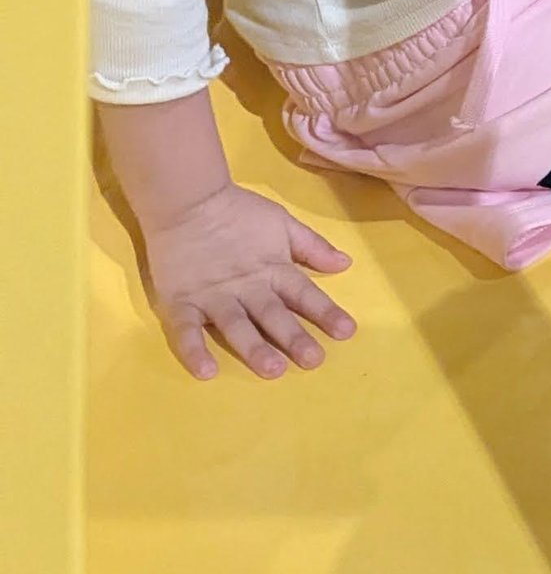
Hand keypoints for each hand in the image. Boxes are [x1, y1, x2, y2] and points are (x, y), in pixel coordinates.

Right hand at [141, 184, 356, 381]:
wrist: (186, 200)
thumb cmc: (237, 211)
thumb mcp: (281, 222)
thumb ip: (312, 246)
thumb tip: (345, 264)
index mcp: (273, 269)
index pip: (305, 294)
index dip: (326, 312)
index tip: (346, 331)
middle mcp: (247, 288)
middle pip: (273, 315)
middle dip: (294, 338)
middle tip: (313, 360)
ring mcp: (213, 297)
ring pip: (236, 326)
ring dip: (254, 348)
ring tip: (272, 370)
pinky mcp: (181, 303)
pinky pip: (185, 331)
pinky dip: (194, 351)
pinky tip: (206, 372)